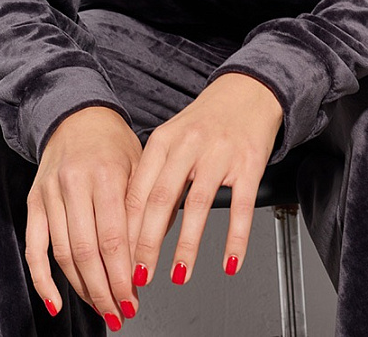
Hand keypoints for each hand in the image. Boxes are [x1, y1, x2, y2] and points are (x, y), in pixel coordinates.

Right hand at [25, 106, 142, 326]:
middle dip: (105, 289)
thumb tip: (147, 258)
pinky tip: (56, 302)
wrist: (77, 115)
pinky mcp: (34, 201)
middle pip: (88, 251)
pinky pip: (34, 247)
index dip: (123, 274)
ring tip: (102, 309)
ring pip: (64, 254)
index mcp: (105, 173)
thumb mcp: (140, 164)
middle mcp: (74, 183)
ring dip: (83, 289)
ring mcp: (50, 193)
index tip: (134, 299)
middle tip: (120, 312)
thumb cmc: (113, 143)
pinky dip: (43, 280)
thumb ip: (145, 207)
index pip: (114, 237)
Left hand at [124, 73, 283, 287]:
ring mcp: (219, 153)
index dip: (125, 231)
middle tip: (139, 277)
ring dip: (186, 246)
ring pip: (198, 205)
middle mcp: (188, 145)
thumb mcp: (173, 138)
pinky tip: (230, 262)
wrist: (249, 90)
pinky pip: (240, 206)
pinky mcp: (249, 163)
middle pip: (161, 200)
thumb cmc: (207, 119)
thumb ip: (157, 176)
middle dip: (147, 244)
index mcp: (163, 140)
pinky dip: (235, 238)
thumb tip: (141, 227)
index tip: (118, 262)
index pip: (137, 192)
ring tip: (179, 275)